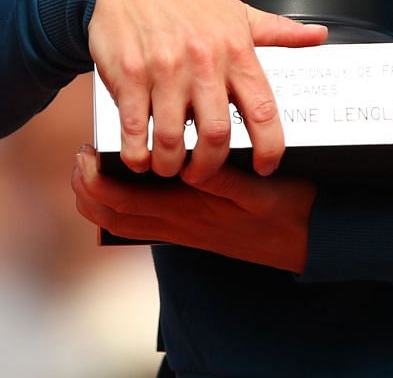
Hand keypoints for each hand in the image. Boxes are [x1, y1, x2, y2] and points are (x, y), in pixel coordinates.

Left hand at [73, 149, 315, 271]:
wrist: (312, 242)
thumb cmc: (291, 210)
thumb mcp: (262, 191)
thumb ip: (224, 178)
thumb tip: (190, 166)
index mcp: (190, 210)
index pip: (125, 201)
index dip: (96, 180)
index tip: (86, 151)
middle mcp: (181, 224)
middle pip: (114, 215)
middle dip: (88, 189)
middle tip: (80, 158)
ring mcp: (186, 230)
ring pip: (127, 223)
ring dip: (102, 199)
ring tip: (95, 168)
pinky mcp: (195, 231)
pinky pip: (147, 224)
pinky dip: (127, 205)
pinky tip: (133, 181)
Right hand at [88, 0, 326, 181]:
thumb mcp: (237, 12)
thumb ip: (279, 31)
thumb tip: (319, 35)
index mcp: (236, 50)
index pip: (263, 110)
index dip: (270, 148)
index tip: (266, 166)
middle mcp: (203, 61)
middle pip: (216, 135)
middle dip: (208, 167)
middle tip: (199, 172)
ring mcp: (164, 70)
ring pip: (172, 140)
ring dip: (169, 165)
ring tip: (168, 164)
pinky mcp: (128, 75)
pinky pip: (134, 131)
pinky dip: (137, 154)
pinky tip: (141, 155)